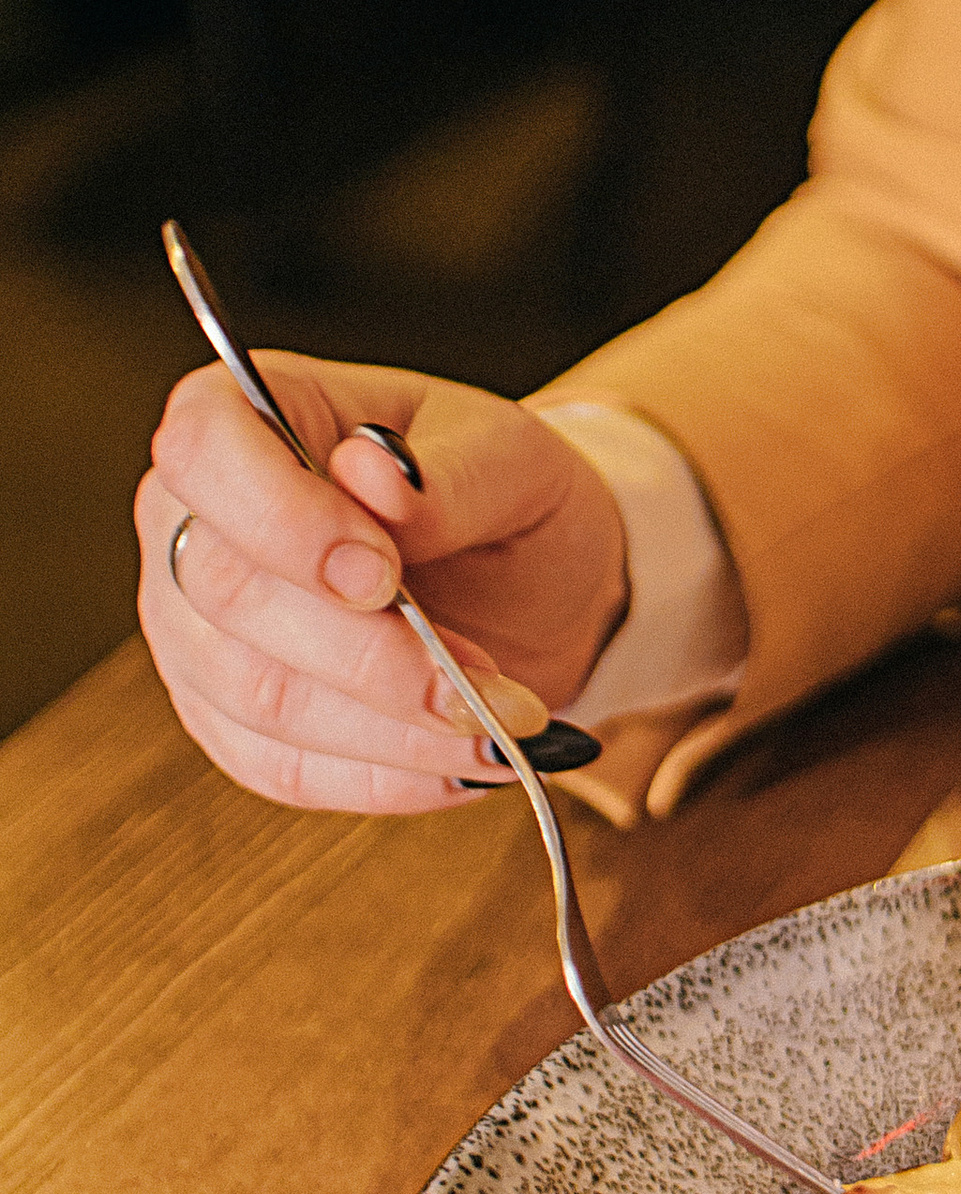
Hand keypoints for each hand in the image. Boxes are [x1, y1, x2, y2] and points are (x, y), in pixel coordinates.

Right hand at [136, 354, 630, 815]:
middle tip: (480, 679)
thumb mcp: (510, 456)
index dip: (282, 519)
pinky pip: (284, 768)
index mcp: (248, 416)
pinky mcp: (231, 721)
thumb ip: (445, 473)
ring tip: (498, 721)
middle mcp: (194, 520)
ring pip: (256, 697)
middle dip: (369, 654)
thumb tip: (375, 474)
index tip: (384, 572)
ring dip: (391, 727)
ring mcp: (195, 631)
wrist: (533, 581)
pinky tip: (463, 763)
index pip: (203, 449)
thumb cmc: (504, 493)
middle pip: (229, 594)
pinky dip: (386, 777)